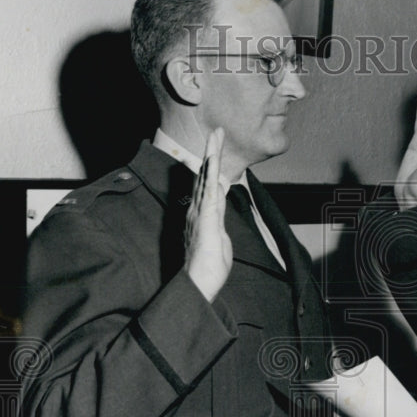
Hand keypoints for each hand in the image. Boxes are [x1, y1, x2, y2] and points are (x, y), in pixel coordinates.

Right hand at [184, 128, 232, 300]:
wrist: (200, 283)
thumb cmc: (208, 267)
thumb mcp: (219, 240)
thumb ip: (218, 222)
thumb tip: (219, 212)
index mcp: (202, 215)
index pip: (207, 187)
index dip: (209, 168)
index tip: (212, 152)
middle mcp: (197, 209)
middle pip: (205, 175)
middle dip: (211, 153)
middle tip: (215, 133)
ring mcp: (200, 211)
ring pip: (207, 177)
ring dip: (212, 155)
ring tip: (215, 135)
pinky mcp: (206, 216)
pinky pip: (209, 189)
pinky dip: (211, 172)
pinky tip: (213, 157)